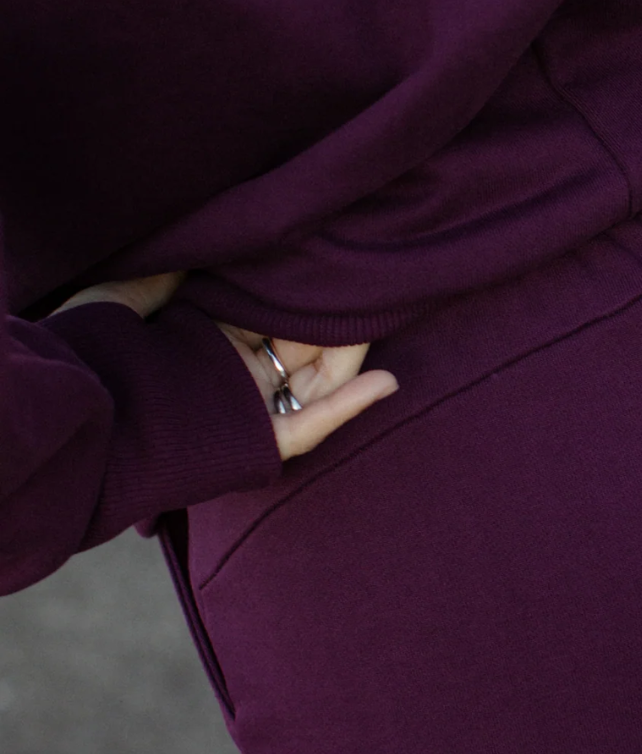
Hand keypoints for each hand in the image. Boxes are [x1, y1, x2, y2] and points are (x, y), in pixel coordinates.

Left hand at [51, 273, 398, 461]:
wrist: (81, 429)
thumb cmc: (93, 366)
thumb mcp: (117, 305)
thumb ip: (155, 279)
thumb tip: (194, 246)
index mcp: (205, 341)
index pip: (269, 310)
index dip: (299, 286)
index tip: (324, 256)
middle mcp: (235, 375)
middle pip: (302, 341)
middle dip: (329, 312)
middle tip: (354, 278)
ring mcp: (252, 410)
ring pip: (317, 379)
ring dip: (346, 349)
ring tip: (371, 308)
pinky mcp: (262, 443)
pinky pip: (313, 424)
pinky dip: (349, 404)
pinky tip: (386, 381)